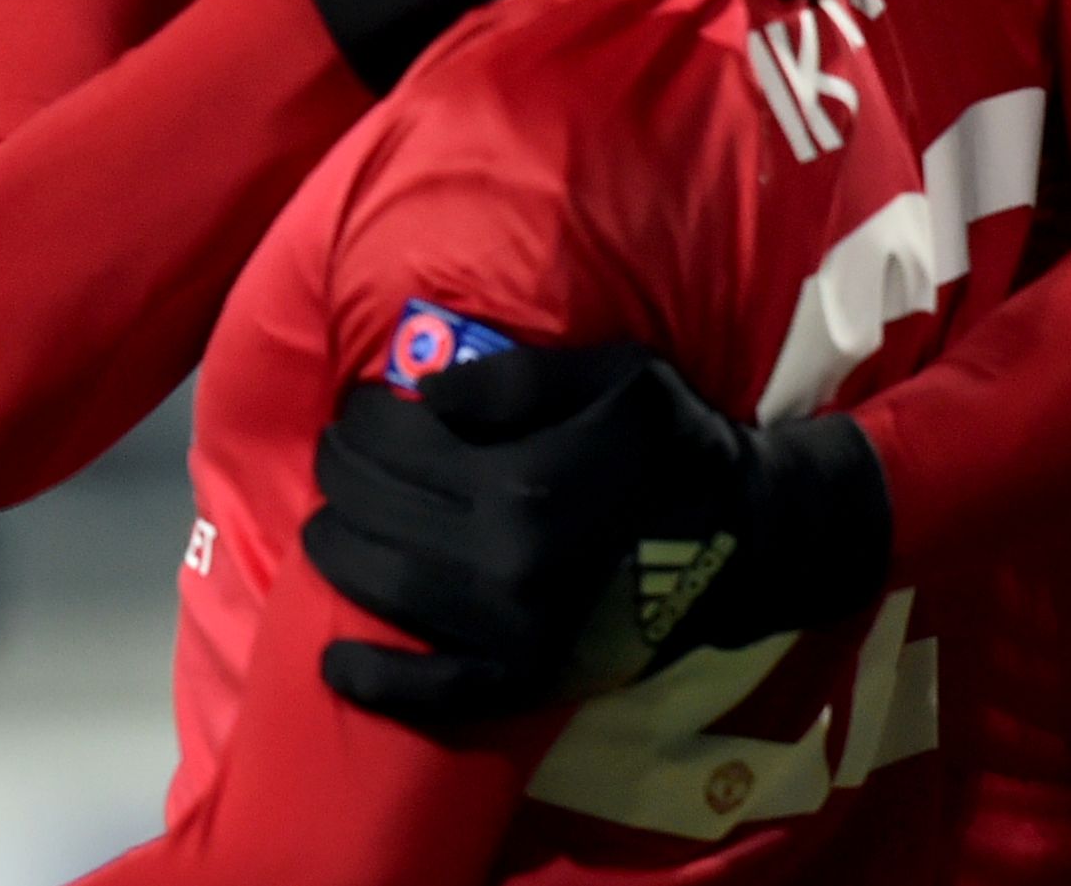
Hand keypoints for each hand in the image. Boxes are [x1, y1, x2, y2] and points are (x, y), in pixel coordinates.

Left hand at [302, 343, 890, 732]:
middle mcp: (510, 562)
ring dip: (334, 551)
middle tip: (336, 454)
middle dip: (340, 472)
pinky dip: (377, 684)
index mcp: (528, 480)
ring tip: (327, 526)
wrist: (744, 542)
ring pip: (383, 587)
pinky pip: (436, 696)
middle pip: (377, 508)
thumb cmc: (676, 444)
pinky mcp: (528, 682)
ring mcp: (515, 632)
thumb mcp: (617, 374)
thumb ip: (519, 379)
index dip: (365, 417)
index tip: (361, 407)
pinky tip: (336, 665)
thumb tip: (423, 397)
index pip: (399, 440)